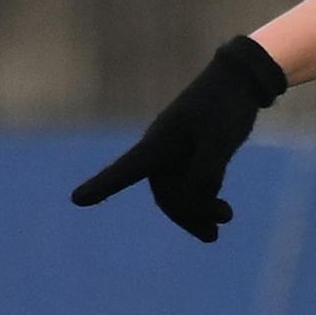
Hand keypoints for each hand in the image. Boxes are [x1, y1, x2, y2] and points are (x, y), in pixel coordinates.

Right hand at [70, 36, 288, 242]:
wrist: (238, 82)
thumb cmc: (225, 106)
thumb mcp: (220, 138)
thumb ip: (208, 170)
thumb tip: (200, 199)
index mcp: (159, 143)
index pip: (126, 169)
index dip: (103, 185)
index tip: (77, 199)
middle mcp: (161, 152)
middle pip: (164, 194)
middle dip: (186, 215)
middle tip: (215, 232)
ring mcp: (175, 155)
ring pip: (178, 194)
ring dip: (195, 213)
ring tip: (217, 230)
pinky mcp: (190, 157)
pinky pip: (189, 188)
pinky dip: (202, 203)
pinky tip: (218, 217)